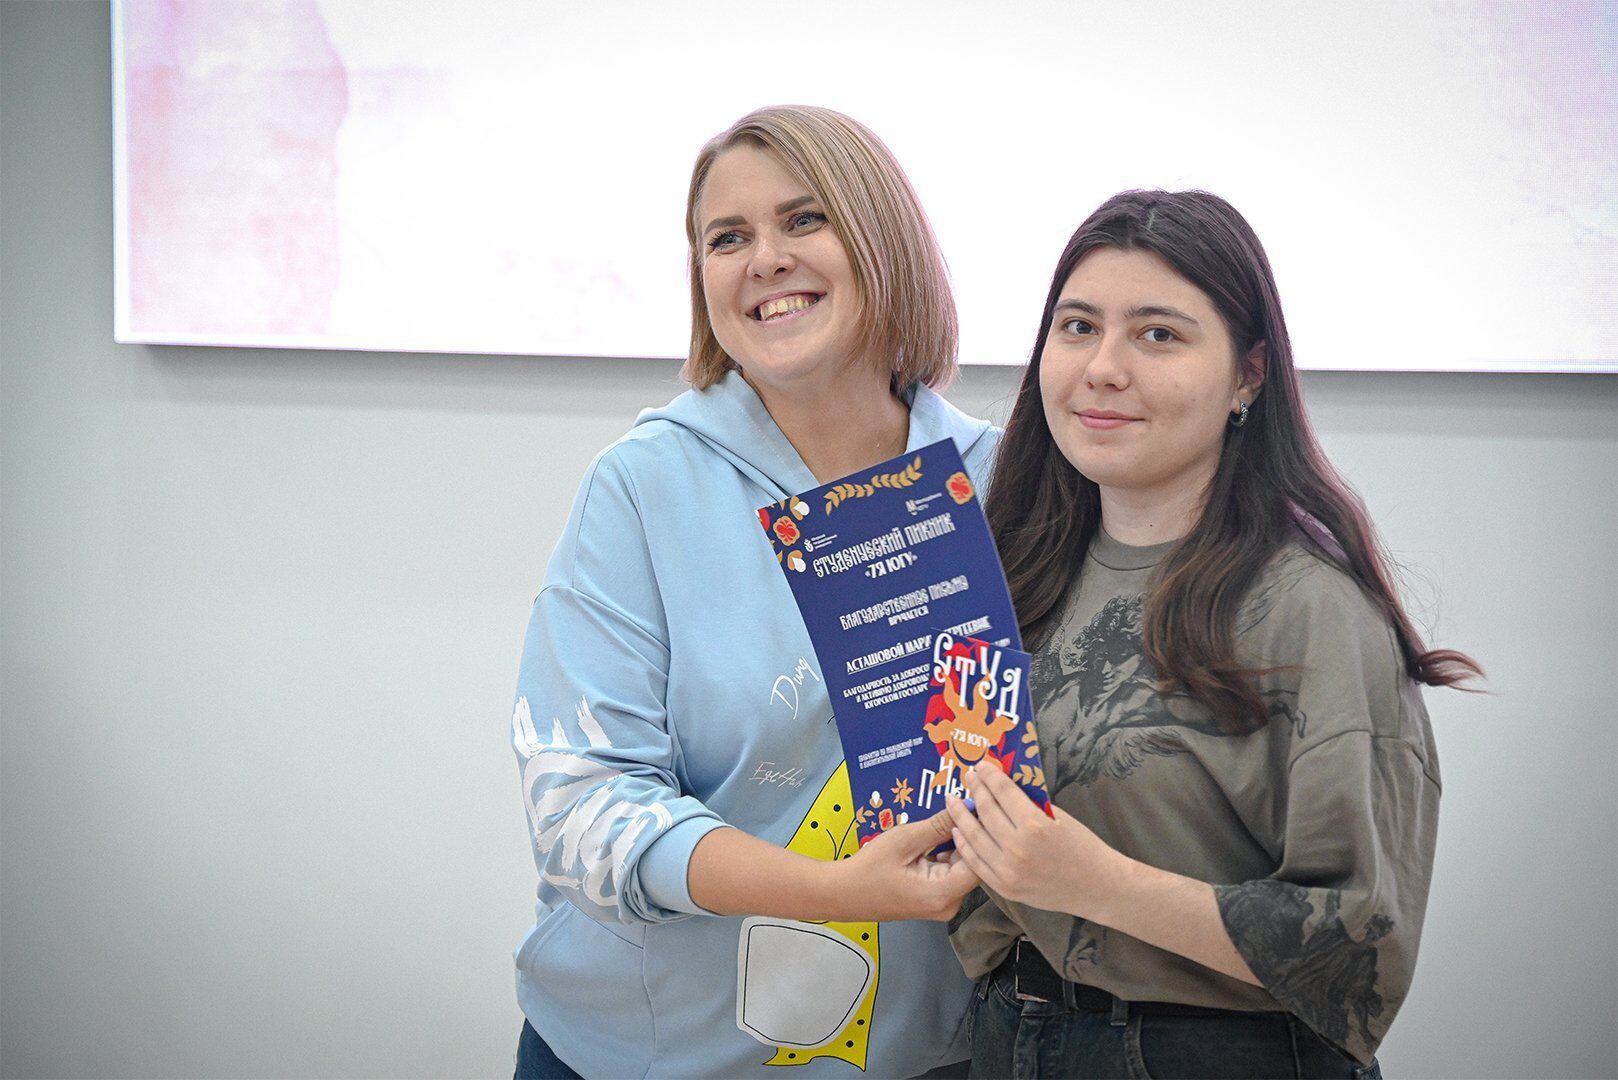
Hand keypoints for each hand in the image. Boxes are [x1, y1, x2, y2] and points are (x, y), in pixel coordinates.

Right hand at [833, 812, 979, 922]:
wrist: (845, 893)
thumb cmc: (870, 868)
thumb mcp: (905, 840)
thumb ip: (939, 826)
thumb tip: (967, 807)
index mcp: (943, 894)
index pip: (979, 862)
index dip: (980, 834)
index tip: (978, 807)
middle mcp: (949, 904)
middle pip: (973, 866)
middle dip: (969, 835)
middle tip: (966, 805)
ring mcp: (943, 904)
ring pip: (961, 868)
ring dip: (957, 843)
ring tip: (953, 816)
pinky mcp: (936, 900)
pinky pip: (950, 873)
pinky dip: (946, 854)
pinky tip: (941, 835)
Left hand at [947, 762, 1127, 919]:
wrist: (1097, 887)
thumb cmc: (1083, 847)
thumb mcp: (1059, 816)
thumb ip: (1029, 803)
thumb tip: (1003, 786)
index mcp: (1034, 825)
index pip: (1003, 792)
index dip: (990, 776)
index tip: (981, 766)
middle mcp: (1017, 848)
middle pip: (986, 811)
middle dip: (975, 790)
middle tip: (968, 777)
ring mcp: (1008, 871)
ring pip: (974, 837)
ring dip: (960, 816)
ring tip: (953, 801)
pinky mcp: (1004, 887)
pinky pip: (975, 862)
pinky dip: (964, 845)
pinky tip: (957, 831)